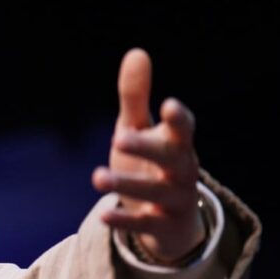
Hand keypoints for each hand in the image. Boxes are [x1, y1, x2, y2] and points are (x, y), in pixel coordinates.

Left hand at [92, 48, 206, 265]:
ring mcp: (173, 200)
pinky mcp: (160, 226)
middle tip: (118, 137)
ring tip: (96, 177)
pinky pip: (144, 224)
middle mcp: (181, 171)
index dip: (177, 118)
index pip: (183, 128)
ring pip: (155, 192)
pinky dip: (125, 221)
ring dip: (126, 184)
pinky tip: (103, 215)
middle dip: (147, 147)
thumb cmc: (150, 164)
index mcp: (177, 144)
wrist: (170, 220)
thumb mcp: (140, 130)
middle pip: (170, 158)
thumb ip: (135, 97)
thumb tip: (137, 52)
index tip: (167, 105)